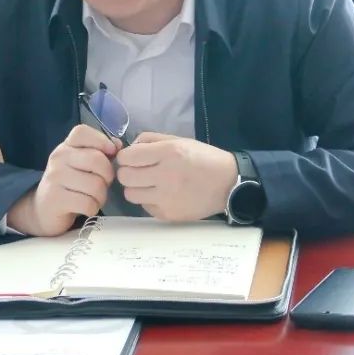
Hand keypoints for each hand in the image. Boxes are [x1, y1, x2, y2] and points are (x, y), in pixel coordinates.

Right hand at [7, 125, 119, 235]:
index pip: (82, 132)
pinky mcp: (56, 199)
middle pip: (97, 160)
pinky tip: (86, 207)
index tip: (110, 153)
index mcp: (66, 146)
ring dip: (101, 196)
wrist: (43, 209)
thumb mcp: (83, 164)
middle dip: (108, 176)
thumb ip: (101, 152)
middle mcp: (58, 157)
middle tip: (103, 183)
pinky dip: (93, 208)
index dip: (102, 141)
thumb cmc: (70, 184)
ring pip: (96, 185)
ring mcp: (55, 177)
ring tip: (94, 197)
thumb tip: (118, 145)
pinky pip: (88, 203)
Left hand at [116, 132, 237, 220]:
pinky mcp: (168, 214)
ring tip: (149, 184)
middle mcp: (165, 175)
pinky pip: (144, 206)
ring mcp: (166, 198)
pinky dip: (149, 200)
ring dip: (136, 188)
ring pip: (130, 194)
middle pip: (125, 177)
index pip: (127, 157)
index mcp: (168, 153)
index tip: (133, 158)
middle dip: (128, 172)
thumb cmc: (203, 158)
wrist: (228, 184)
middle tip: (139, 171)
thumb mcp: (179, 140)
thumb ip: (151, 140)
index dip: (126, 157)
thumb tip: (129, 149)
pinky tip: (162, 194)